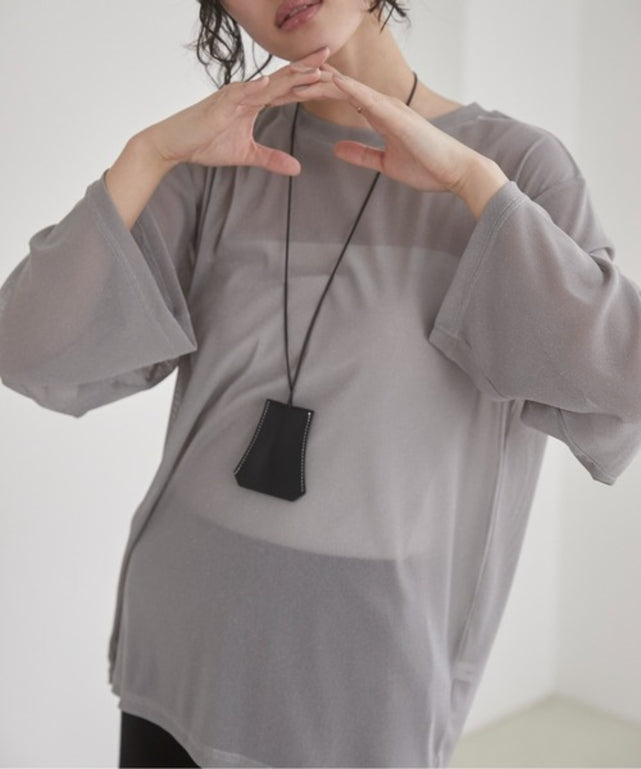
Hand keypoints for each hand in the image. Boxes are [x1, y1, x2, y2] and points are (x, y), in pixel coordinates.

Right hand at [139, 47, 331, 175]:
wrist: (175, 144)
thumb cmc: (205, 143)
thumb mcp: (246, 155)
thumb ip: (271, 159)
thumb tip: (297, 168)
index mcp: (255, 101)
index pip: (287, 88)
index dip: (308, 80)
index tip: (330, 74)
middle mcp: (247, 92)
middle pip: (282, 77)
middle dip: (305, 66)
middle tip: (329, 53)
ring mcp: (234, 96)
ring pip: (267, 82)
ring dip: (289, 75)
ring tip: (312, 67)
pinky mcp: (220, 104)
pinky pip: (240, 94)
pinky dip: (255, 89)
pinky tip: (269, 83)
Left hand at [290, 62, 508, 214]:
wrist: (455, 171)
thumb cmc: (426, 167)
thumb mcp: (384, 163)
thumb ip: (361, 154)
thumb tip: (336, 149)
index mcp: (379, 114)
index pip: (341, 97)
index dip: (316, 91)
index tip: (291, 91)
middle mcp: (383, 104)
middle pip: (339, 87)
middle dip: (312, 83)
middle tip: (284, 79)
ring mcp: (390, 108)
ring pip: (349, 88)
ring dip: (323, 81)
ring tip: (296, 75)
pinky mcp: (397, 117)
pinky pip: (368, 100)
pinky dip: (348, 90)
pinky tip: (331, 83)